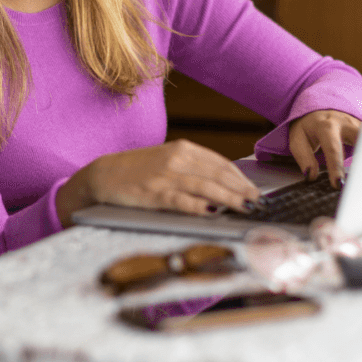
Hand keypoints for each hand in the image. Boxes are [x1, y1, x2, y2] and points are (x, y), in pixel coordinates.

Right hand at [56, 139, 260, 225]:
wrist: (104, 174)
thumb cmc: (138, 170)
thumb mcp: (168, 161)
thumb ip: (193, 169)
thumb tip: (225, 185)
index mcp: (183, 149)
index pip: (221, 163)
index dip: (241, 178)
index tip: (254, 190)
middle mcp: (177, 160)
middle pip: (218, 175)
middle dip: (242, 189)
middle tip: (258, 202)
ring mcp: (166, 177)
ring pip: (206, 187)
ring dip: (230, 199)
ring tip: (245, 208)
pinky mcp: (154, 194)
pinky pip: (182, 201)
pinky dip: (200, 206)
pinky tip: (214, 212)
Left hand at [288, 109, 361, 187]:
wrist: (317, 109)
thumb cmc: (307, 127)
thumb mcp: (298, 140)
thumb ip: (304, 158)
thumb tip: (311, 175)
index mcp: (326, 127)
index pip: (333, 149)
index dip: (336, 167)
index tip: (338, 184)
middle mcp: (346, 123)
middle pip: (361, 139)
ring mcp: (359, 125)